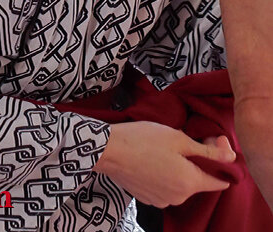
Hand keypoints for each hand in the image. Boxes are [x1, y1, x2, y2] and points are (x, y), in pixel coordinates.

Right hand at [93, 121, 235, 208]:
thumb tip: (230, 156)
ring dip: (178, 169)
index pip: (217, 181)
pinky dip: (163, 175)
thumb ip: (207, 150)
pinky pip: (164, 187)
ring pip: (180, 184)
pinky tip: (152, 159)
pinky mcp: (147, 198)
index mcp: (189, 182)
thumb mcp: (179, 138)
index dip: (220, 165)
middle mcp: (178, 197)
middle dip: (195, 163)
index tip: (216, 149)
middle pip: (197, 181)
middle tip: (183, 140)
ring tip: (164, 148)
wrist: (109, 150)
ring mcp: (161, 200)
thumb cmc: (144, 139)